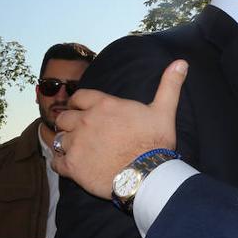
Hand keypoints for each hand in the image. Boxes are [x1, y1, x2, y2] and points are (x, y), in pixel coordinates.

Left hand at [51, 59, 186, 198]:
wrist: (146, 175)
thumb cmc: (155, 142)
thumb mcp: (164, 110)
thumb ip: (169, 85)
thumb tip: (181, 62)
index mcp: (104, 106)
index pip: (79, 97)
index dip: (79, 103)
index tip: (82, 109)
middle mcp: (85, 122)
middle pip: (64, 118)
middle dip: (70, 122)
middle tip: (81, 131)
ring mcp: (76, 144)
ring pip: (59, 139)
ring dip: (66, 142)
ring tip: (77, 148)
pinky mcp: (72, 166)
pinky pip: (56, 162)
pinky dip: (61, 163)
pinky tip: (72, 165)